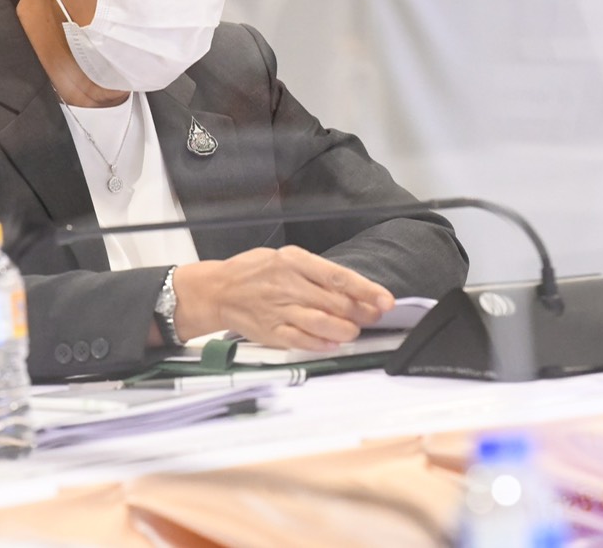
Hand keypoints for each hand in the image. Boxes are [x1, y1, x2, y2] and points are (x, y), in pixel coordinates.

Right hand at [172, 247, 394, 350]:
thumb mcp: (285, 258)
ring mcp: (279, 310)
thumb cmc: (253, 271)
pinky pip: (303, 341)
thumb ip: (316, 273)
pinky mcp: (272, 331)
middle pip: (336, 303)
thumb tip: (351, 289)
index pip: (339, 277)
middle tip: (373, 316)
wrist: (217, 290)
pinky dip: (322, 344)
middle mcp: (288, 285)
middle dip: (362, 313)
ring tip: (353, 330)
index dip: (367, 290)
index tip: (385, 300)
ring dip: (346, 330)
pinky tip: (333, 343)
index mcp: (294, 261)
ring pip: (323, 324)